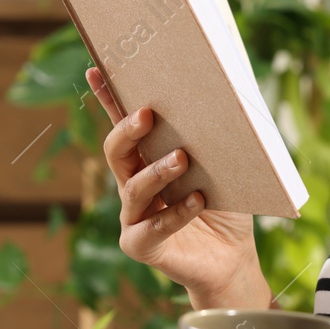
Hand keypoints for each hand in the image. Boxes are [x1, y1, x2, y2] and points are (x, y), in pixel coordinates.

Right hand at [85, 67, 268, 308]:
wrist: (233, 258)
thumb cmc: (226, 205)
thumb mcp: (226, 165)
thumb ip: (219, 135)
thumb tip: (234, 85)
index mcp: (146, 159)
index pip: (123, 124)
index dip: (107, 98)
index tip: (95, 71)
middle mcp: (133, 184)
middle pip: (116, 151)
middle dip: (127, 130)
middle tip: (147, 114)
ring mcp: (133, 216)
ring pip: (133, 188)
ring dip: (157, 172)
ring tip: (182, 159)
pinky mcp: (140, 245)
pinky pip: (151, 228)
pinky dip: (176, 213)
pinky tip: (198, 200)